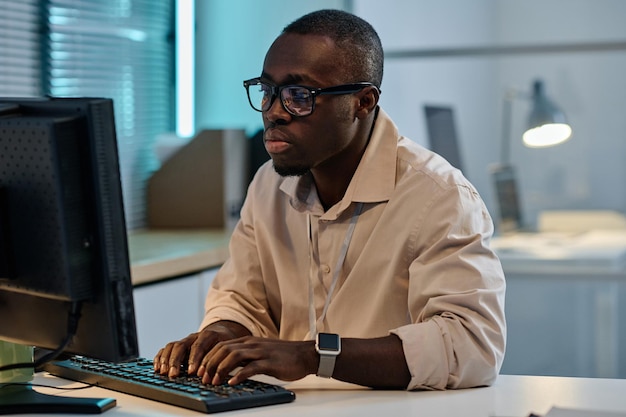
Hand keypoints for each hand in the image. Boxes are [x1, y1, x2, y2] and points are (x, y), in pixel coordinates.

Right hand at [153, 321, 250, 377]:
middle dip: (176, 361)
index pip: (199, 345)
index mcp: (208, 335)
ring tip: (163, 372)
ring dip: (166, 359)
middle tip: (173, 374)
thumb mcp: (228, 349)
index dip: (194, 359)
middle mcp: (194, 337)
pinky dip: (160, 357)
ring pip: (172, 346)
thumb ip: (221, 359)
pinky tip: (158, 367)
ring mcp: (185, 341)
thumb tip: (218, 375)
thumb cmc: (226, 344)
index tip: (192, 372)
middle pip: (181, 345)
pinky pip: (166, 349)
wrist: (222, 334)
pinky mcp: (179, 346)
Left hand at [197, 336, 317, 385]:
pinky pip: (251, 367)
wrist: (304, 354)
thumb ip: (245, 357)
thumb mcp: (260, 352)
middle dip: (210, 364)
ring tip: (214, 381)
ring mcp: (261, 352)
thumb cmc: (283, 356)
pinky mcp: (270, 362)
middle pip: (224, 349)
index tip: (200, 371)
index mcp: (248, 341)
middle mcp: (252, 344)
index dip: (208, 358)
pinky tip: (232, 382)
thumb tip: (227, 368)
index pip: (222, 345)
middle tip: (203, 378)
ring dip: (221, 369)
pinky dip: (239, 375)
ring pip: (234, 356)